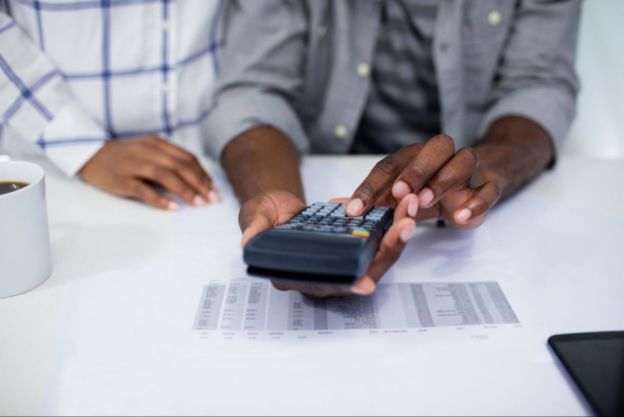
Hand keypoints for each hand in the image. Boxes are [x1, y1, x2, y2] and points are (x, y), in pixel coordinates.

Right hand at [79, 135, 219, 209]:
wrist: (88, 155)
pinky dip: (160, 199)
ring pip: (164, 175)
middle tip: (212, 199)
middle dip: (199, 183)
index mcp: (156, 143)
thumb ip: (169, 161)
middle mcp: (146, 151)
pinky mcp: (120, 179)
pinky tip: (174, 207)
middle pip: (179, 166)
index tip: (214, 189)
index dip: (203, 174)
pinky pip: (143, 189)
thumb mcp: (148, 152)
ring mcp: (133, 164)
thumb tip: (198, 180)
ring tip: (199, 204)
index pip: (186, 158)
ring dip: (185, 190)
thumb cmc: (125, 157)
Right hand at [239, 192, 416, 298]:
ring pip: (377, 257)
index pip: (324, 285)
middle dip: (387, 251)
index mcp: (297, 275)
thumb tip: (248, 242)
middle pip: (364, 271)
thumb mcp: (255, 216)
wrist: (276, 206)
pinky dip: (393, 224)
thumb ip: (254, 228)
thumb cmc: (265, 216)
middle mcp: (325, 273)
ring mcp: (343, 260)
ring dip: (397, 236)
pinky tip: (404, 206)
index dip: (345, 286)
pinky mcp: (355, 245)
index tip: (365, 285)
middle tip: (404, 226)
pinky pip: (380, 240)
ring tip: (409, 210)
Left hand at [346, 134, 501, 228]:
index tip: (354, 209)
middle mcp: (442, 156)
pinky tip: (460, 216)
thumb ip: (370, 201)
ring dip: (444, 180)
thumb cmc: (426, 190)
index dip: (370, 186)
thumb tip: (335, 206)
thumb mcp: (396, 198)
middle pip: (435, 148)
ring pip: (464, 161)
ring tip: (426, 201)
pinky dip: (477, 201)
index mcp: (413, 156)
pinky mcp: (487, 186)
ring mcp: (467, 170)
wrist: (471, 187)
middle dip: (416, 169)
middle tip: (399, 193)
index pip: (389, 165)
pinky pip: (489, 188)